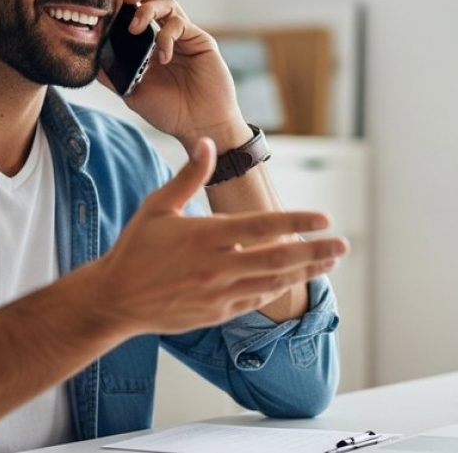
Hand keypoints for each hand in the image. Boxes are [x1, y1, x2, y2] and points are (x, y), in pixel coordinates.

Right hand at [93, 138, 348, 334]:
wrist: (115, 298)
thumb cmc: (136, 248)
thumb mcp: (158, 206)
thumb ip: (188, 176)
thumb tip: (208, 143)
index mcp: (206, 235)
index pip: (262, 226)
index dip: (297, 222)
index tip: (325, 218)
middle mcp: (217, 266)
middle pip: (278, 259)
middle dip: (315, 251)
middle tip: (343, 244)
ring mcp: (218, 293)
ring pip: (273, 283)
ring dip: (306, 271)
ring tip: (330, 261)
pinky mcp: (216, 313)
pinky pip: (257, 301)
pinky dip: (279, 289)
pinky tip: (296, 280)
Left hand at [99, 0, 244, 151]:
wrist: (200, 127)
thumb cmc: (170, 113)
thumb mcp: (132, 93)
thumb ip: (113, 75)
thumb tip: (89, 58)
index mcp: (151, 46)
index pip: (136, 14)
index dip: (123, 6)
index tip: (106, 9)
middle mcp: (169, 37)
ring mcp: (185, 37)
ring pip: (168, 4)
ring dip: (148, 9)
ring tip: (134, 26)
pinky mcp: (200, 40)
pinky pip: (180, 24)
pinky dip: (166, 36)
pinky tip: (163, 57)